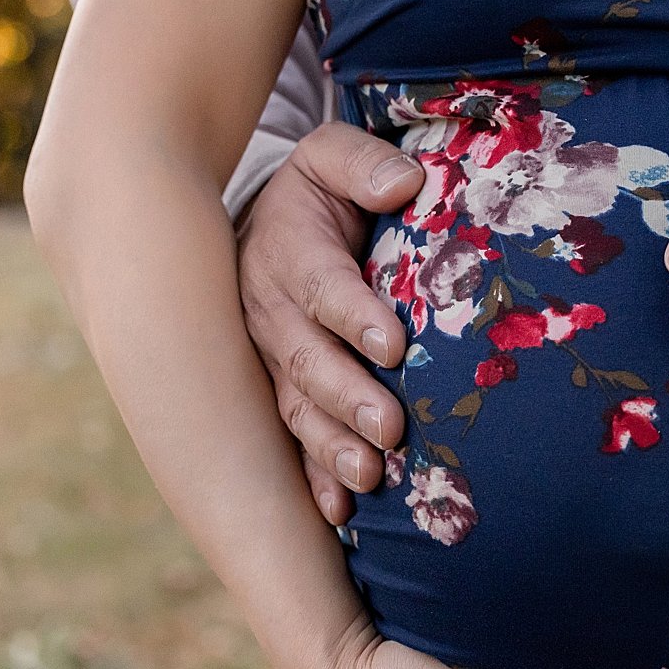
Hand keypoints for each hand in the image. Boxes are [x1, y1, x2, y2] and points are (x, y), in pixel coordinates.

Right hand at [238, 123, 423, 523]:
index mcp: (287, 255)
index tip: (393, 344)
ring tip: (369, 475)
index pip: (323, 287)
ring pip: (296, 409)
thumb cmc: (318, 195)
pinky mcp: (276, 395)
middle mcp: (270, 315)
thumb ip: (363, 163)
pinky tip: (340, 511)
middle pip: (308, 361)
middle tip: (391, 428)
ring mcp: (268, 362)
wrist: (265, 227)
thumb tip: (404, 183)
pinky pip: (289, 443)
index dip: (355, 315)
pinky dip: (312, 479)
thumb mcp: (331, 157)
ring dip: (330, 447)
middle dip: (348, 398)